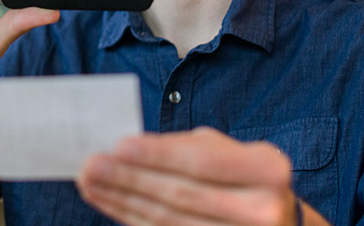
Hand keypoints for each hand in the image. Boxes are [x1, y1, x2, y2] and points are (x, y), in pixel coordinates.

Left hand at [77, 127, 316, 225]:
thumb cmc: (239, 174)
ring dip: (122, 200)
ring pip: (168, 220)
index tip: (118, 146)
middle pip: (181, 194)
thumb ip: (183, 148)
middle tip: (91, 165)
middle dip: (129, 179)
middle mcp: (261, 209)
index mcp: (267, 170)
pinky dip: (131, 216)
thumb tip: (124, 150)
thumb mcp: (225, 150)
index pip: (202, 162)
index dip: (159, 155)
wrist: (274, 217)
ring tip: (89, 182)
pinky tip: (109, 200)